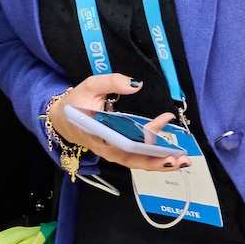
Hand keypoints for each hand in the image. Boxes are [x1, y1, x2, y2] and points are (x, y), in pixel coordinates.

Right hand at [40, 75, 188, 170]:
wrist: (62, 118)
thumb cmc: (76, 102)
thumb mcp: (90, 86)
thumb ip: (112, 82)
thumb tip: (137, 84)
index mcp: (98, 135)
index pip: (123, 146)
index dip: (143, 149)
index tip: (162, 147)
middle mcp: (106, 148)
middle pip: (133, 160)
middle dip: (158, 162)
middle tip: (179, 159)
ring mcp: (112, 152)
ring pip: (136, 162)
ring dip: (159, 161)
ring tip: (182, 159)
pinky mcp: (117, 151)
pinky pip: (136, 157)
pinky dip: (153, 155)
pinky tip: (169, 150)